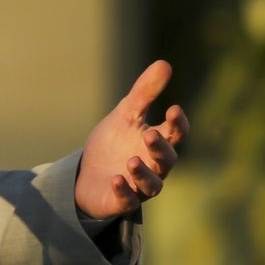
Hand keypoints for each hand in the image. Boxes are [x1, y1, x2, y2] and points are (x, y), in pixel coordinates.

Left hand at [75, 59, 189, 219]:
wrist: (86, 173)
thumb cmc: (113, 143)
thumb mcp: (126, 114)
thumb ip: (145, 92)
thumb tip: (165, 63)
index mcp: (157, 142)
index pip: (176, 134)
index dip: (178, 123)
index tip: (174, 109)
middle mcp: (154, 166)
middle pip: (167, 160)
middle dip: (160, 148)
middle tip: (150, 134)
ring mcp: (139, 186)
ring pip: (152, 185)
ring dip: (143, 174)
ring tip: (131, 161)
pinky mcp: (121, 202)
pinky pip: (128, 201)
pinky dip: (124, 191)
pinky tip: (116, 179)